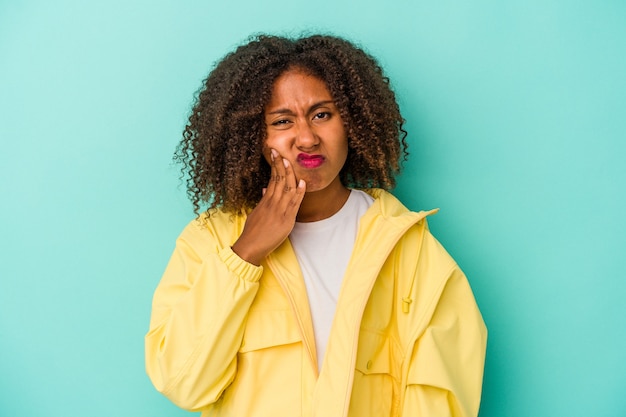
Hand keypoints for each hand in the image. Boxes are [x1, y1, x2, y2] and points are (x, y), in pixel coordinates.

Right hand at [231, 149, 305, 265]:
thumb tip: (265, 189)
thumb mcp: (256, 213)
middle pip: (278, 180)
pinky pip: (294, 204)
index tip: (276, 155)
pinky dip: (299, 193)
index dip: (275, 166)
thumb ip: (262, 200)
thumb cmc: (252, 232)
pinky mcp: (286, 220)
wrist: (250, 246)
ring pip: (286, 189)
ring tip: (289, 161)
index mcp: (266, 201)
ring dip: (289, 174)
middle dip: (280, 165)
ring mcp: (279, 211)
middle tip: (280, 152)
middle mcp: (272, 203)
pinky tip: (302, 183)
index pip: (272, 179)